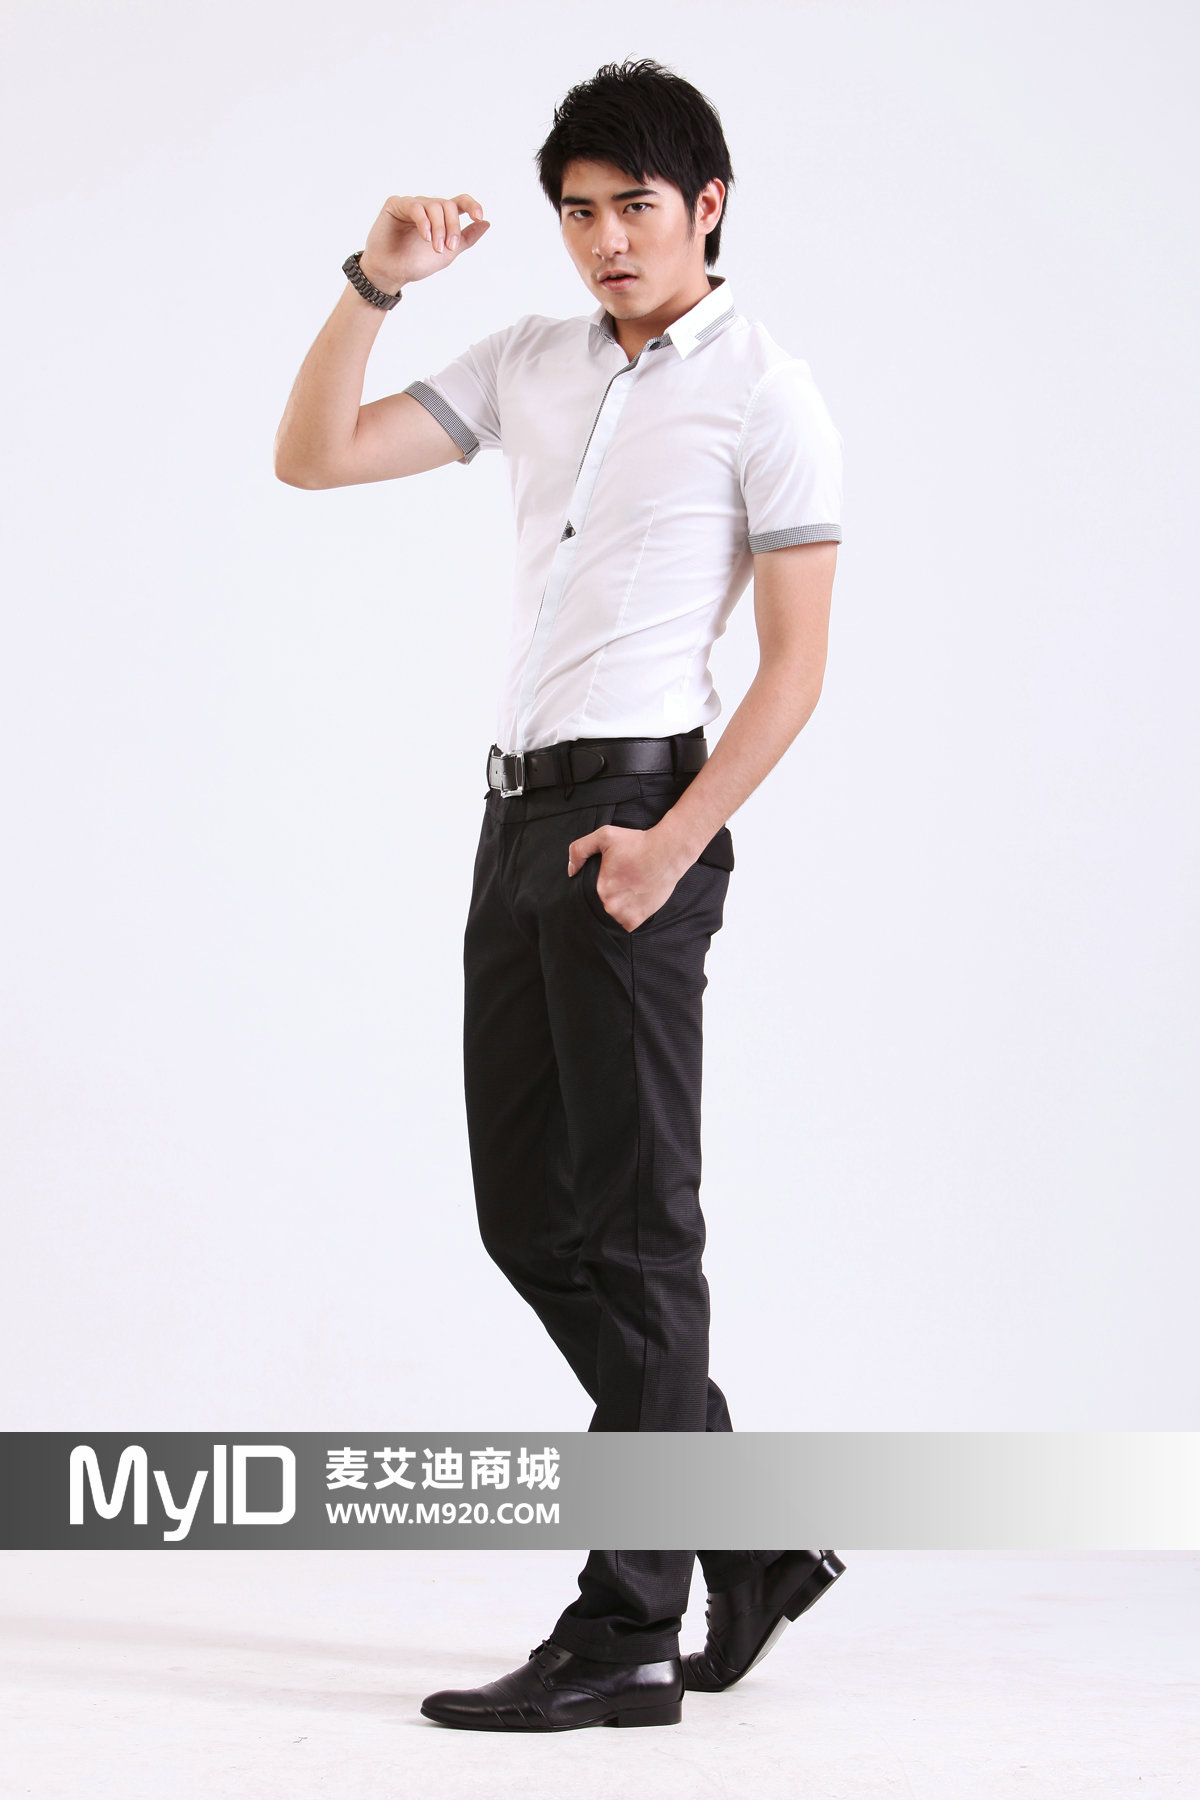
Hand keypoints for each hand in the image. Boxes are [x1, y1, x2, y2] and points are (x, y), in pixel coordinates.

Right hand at [359, 192, 489, 292]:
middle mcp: (428, 208)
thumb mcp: (448, 253)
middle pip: (448, 205)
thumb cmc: (416, 263)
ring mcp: (412, 204)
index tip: (479, 216)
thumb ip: (467, 238)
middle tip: (450, 247)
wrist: (391, 273)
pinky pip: (415, 207)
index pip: (460, 202)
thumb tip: (486, 223)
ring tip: (436, 248)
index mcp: (441, 217)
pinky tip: (425, 238)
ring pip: (434, 206)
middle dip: (453, 227)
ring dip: (439, 228)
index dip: (472, 205)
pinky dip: (424, 222)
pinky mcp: (396, 204)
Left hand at [567, 823, 694, 932]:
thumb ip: (580, 850)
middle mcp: (611, 905)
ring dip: (618, 908)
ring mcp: (625, 914)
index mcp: (600, 888)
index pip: (588, 894)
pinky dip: (629, 916)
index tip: (610, 878)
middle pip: (601, 905)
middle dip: (609, 896)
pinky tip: (635, 902)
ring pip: (612, 916)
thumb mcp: (604, 836)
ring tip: (630, 891)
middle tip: (622, 882)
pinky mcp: (638, 919)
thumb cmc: (637, 842)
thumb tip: (571, 871)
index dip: (598, 886)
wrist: (668, 851)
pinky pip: (625, 924)